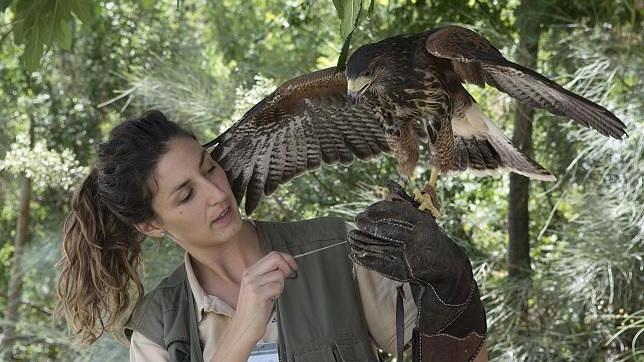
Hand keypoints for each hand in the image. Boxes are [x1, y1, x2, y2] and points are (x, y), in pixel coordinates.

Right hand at [231, 251, 296, 343]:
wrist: (243, 328)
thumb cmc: (254, 310)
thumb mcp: (259, 287)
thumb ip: (269, 275)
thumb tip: (286, 265)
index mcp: (250, 271)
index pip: (272, 254)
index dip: (287, 258)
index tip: (292, 266)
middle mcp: (249, 275)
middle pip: (276, 258)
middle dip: (287, 266)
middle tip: (289, 276)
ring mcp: (252, 284)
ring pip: (279, 274)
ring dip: (281, 285)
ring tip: (273, 294)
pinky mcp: (257, 294)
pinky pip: (277, 286)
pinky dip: (278, 294)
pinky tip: (270, 300)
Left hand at [348, 181, 485, 350]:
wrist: (445, 267)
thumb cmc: (429, 238)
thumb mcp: (423, 218)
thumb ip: (405, 202)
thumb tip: (390, 184)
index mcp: (423, 222)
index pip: (396, 213)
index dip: (378, 211)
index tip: (366, 211)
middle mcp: (417, 238)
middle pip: (386, 229)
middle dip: (368, 225)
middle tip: (357, 221)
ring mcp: (410, 256)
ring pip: (380, 246)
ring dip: (362, 242)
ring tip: (351, 237)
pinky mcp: (404, 271)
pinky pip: (380, 263)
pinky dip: (365, 259)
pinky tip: (354, 253)